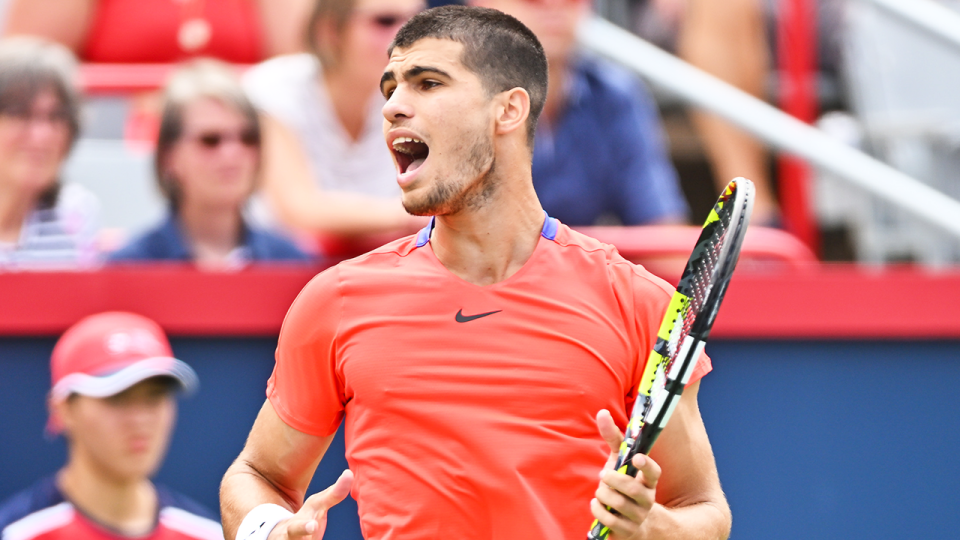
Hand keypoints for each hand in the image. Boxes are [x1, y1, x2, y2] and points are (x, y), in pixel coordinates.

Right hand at [267, 470, 353, 538]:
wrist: (278, 536)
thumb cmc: (305, 519)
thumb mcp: (316, 506)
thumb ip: (334, 494)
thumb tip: (349, 474)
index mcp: (295, 527)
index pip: (298, 527)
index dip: (305, 527)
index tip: (313, 526)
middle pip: (291, 538)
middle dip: (300, 534)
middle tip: (311, 531)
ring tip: (314, 536)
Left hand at [590, 410, 661, 538]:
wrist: (632, 522)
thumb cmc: (623, 485)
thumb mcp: (618, 461)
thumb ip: (613, 438)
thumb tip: (602, 412)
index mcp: (648, 481)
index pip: (654, 472)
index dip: (647, 465)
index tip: (638, 457)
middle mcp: (648, 498)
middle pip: (633, 489)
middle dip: (613, 480)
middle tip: (603, 475)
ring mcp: (639, 516)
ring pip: (619, 504)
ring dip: (604, 494)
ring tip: (600, 491)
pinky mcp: (628, 531)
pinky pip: (610, 520)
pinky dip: (598, 510)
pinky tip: (596, 504)